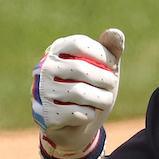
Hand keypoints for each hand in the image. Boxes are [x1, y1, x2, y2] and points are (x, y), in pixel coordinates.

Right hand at [31, 28, 123, 158]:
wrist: (74, 126)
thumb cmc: (90, 89)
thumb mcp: (102, 68)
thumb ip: (110, 50)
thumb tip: (116, 33)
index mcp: (56, 51)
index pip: (79, 44)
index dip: (101, 53)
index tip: (113, 65)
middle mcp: (44, 69)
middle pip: (80, 68)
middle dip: (105, 78)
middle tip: (112, 84)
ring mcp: (42, 92)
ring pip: (79, 92)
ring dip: (101, 98)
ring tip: (106, 100)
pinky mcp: (46, 114)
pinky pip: (76, 113)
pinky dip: (90, 114)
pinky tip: (89, 113)